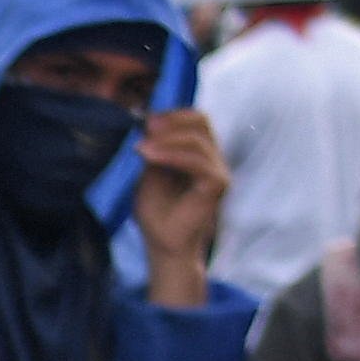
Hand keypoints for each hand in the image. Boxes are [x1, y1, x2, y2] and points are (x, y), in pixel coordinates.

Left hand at [129, 106, 228, 306]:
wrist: (163, 245)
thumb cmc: (157, 213)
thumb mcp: (150, 173)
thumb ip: (155, 149)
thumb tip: (150, 124)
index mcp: (199, 154)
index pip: (195, 121)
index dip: (172, 115)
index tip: (145, 120)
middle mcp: (213, 159)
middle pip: (201, 122)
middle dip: (171, 121)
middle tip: (145, 127)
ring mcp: (218, 171)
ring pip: (198, 139)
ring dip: (167, 139)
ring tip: (141, 148)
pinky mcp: (217, 185)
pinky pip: (198, 161)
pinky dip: (172, 155)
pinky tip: (151, 157)